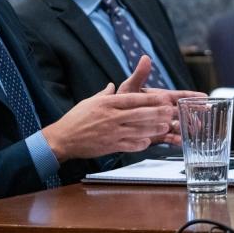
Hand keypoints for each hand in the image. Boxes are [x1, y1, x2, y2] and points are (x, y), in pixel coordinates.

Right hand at [42, 84, 173, 160]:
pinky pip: (128, 145)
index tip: (162, 97)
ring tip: (165, 126)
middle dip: (156, 113)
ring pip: (136, 130)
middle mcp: (111, 117)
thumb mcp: (90, 101)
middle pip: (138, 114)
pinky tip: (149, 142)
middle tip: (170, 111)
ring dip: (152, 129)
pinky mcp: (109, 146)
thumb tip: (113, 86)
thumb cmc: (76, 118)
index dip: (149, 98)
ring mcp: (111, 133)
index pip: (133, 99)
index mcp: (108, 103)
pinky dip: (139, 144)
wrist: (63, 138)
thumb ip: (105, 94)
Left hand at [117, 56, 205, 145]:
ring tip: (195, 131)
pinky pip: (168, 138)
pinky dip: (175, 140)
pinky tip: (181, 142)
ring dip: (186, 128)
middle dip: (193, 114)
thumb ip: (140, 74)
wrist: (112, 119)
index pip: (178, 96)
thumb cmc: (121, 100)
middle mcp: (162, 110)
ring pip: (178, 125)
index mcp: (159, 97)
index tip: (204, 97)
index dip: (191, 96)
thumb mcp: (130, 86)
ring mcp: (160, 122)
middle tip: (204, 117)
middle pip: (182, 111)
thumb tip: (145, 58)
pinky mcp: (156, 135)